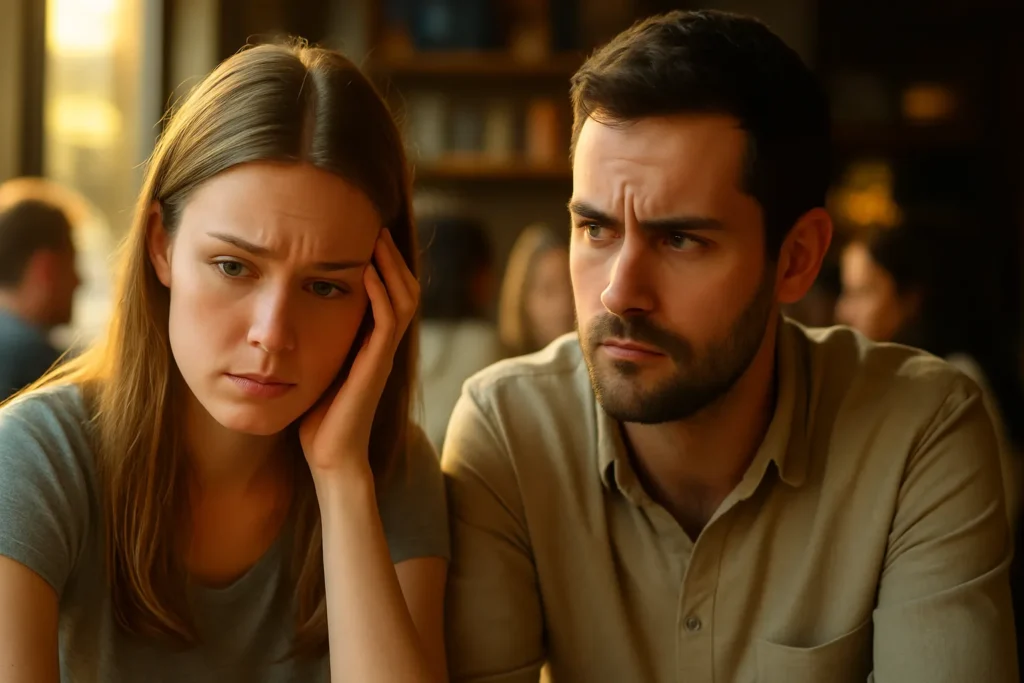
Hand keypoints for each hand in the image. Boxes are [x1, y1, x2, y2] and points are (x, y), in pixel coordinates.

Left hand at [298, 228, 418, 481]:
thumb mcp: (315, 366)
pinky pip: (388, 320)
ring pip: (404, 298)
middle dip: (392, 255)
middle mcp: (383, 344)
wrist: (331, 456)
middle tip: (375, 224)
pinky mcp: (378, 364)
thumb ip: (315, 340)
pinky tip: (366, 271)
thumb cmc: (318, 417)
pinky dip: (381, 292)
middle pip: (405, 287)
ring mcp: (384, 354)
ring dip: (391, 265)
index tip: (363, 233)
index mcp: (371, 342)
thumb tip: (286, 313)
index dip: (384, 262)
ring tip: (376, 237)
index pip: (390, 291)